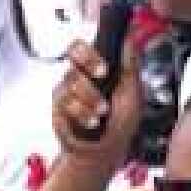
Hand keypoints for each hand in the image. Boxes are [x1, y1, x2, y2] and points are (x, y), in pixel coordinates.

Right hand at [52, 38, 141, 175]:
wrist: (107, 153)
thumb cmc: (121, 122)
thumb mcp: (133, 92)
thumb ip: (130, 65)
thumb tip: (128, 37)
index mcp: (93, 69)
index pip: (80, 46)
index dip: (88, 50)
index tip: (104, 67)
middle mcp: (76, 77)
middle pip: (71, 54)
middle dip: (88, 64)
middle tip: (102, 76)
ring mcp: (65, 93)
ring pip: (71, 81)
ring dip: (91, 98)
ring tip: (103, 112)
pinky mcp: (57, 111)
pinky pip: (65, 105)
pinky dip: (83, 114)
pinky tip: (92, 123)